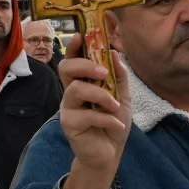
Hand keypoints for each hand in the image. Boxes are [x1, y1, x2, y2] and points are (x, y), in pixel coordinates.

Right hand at [58, 34, 131, 179]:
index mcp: (83, 83)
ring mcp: (68, 108)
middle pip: (66, 68)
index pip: (72, 60)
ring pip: (76, 90)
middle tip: (104, 73)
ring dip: (100, 96)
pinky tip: (117, 125)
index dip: (74, 47)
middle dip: (86, 65)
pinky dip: (107, 119)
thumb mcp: (122, 98)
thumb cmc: (112, 123)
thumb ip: (119, 77)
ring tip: (114, 106)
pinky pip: (87, 115)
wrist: (110, 153)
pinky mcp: (69, 124)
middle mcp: (71, 93)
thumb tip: (115, 54)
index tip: (82, 35)